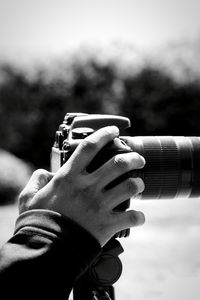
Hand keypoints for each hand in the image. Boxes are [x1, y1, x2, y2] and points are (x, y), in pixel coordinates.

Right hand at [19, 126, 144, 245]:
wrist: (46, 251)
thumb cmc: (38, 222)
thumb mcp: (29, 197)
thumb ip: (37, 181)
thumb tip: (44, 173)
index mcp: (70, 177)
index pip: (90, 147)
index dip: (104, 134)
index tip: (114, 131)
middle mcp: (87, 187)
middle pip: (118, 163)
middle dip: (133, 158)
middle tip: (138, 159)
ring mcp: (99, 205)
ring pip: (130, 186)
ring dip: (138, 184)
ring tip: (138, 184)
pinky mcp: (107, 224)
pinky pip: (132, 217)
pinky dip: (139, 216)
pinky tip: (138, 216)